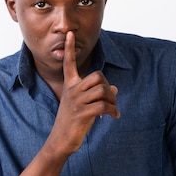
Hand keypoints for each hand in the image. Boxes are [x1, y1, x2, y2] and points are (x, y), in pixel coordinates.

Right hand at [48, 31, 119, 155]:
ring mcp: (76, 102)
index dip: (70, 49)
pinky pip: (104, 105)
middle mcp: (72, 91)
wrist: (60, 141)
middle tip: (110, 100)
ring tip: (112, 110)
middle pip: (97, 76)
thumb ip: (97, 95)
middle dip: (108, 87)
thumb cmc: (72, 123)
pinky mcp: (81, 113)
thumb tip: (115, 88)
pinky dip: (113, 111)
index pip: (69, 64)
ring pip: (103, 90)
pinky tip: (112, 117)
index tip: (70, 34)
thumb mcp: (83, 106)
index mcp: (70, 86)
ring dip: (113, 101)